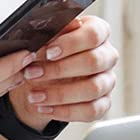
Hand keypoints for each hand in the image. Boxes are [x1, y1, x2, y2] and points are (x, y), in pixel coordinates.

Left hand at [8, 14, 117, 129]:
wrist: (42, 78)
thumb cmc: (48, 52)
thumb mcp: (45, 39)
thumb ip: (50, 33)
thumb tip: (48, 27)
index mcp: (97, 32)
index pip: (94, 34)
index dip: (71, 43)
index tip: (47, 52)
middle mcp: (106, 55)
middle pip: (94, 62)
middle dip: (60, 70)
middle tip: (32, 73)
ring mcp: (107, 80)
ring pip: (93, 88)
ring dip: (60, 94)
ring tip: (35, 95)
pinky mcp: (103, 103)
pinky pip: (91, 111)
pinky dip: (65, 111)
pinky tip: (45, 108)